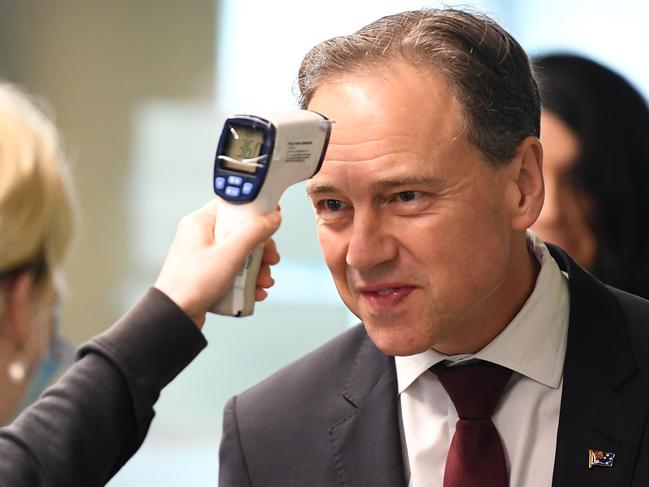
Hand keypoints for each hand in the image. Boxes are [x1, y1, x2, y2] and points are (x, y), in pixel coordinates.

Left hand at [154, 200, 280, 326]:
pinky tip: (255, 292)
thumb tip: (273, 218)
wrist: (175, 316)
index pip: (233, 205)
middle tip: (271, 260)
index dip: (255, 211)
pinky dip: (248, 280)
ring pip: (241, 253)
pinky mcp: (208, 273)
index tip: (272, 220)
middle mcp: (201, 236)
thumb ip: (254, 232)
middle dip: (261, 249)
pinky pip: (234, 270)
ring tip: (264, 282)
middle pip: (242, 232)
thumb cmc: (192, 284)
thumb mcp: (229, 254)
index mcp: (200, 222)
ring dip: (258, 268)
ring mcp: (205, 256)